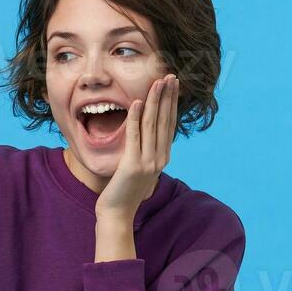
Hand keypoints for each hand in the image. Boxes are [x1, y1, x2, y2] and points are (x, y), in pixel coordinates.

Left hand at [96, 74, 177, 222]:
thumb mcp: (140, 169)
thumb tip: (144, 134)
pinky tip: (138, 102)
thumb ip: (145, 152)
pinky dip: (137, 118)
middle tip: (171, 76)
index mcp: (162, 158)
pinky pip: (135, 136)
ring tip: (158, 82)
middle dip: (168, 97)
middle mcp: (159, 158)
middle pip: (165, 121)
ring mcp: (148, 162)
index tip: (173, 85)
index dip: (171, 104)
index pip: (169, 125)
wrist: (118, 214)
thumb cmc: (125, 192)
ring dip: (155, 101)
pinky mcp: (133, 165)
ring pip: (153, 125)